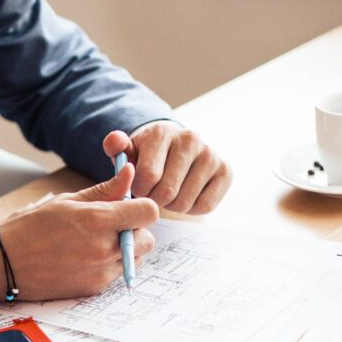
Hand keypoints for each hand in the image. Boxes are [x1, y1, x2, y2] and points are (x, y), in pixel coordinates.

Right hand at [0, 164, 157, 302]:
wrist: (2, 264)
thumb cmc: (29, 227)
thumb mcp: (66, 201)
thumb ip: (104, 190)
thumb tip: (129, 173)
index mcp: (98, 220)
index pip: (149, 212)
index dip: (142, 206)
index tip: (130, 206)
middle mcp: (104, 249)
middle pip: (148, 240)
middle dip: (135, 230)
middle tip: (112, 225)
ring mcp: (100, 272)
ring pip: (135, 260)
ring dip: (125, 250)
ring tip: (96, 242)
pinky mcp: (93, 289)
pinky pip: (116, 274)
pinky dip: (109, 265)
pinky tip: (84, 257)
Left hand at [103, 122, 231, 214]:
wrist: (175, 148)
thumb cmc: (147, 155)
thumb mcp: (127, 150)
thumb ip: (115, 146)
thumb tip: (115, 140)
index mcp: (162, 133)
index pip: (147, 177)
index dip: (139, 190)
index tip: (140, 185)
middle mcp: (190, 139)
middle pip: (166, 192)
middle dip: (155, 199)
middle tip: (154, 192)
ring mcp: (211, 154)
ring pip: (184, 202)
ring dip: (173, 205)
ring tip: (170, 192)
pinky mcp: (226, 171)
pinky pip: (205, 206)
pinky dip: (192, 208)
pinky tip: (186, 194)